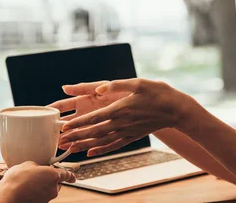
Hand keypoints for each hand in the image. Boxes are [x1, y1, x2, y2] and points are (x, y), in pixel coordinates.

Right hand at [0, 161, 75, 202]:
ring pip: (48, 191)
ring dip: (42, 187)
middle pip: (57, 184)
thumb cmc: (16, 180)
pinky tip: (25, 191)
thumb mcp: (28, 165)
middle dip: (50, 180)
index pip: (66, 174)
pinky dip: (36, 194)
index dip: (70, 175)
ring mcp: (47, 198)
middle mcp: (53, 188)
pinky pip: (41, 197)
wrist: (7, 197)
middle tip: (38, 176)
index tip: (73, 178)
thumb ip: (38, 166)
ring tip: (27, 184)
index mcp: (53, 175)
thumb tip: (38, 169)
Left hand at [58, 79, 196, 156]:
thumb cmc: (158, 93)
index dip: (78, 123)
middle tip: (60, 141)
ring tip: (69, 148)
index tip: (65, 127)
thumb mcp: (138, 83)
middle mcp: (122, 122)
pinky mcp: (132, 135)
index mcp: (120, 108)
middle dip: (76, 136)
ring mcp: (127, 131)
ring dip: (84, 145)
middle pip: (94, 132)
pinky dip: (101, 150)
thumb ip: (116, 85)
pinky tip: (91, 152)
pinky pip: (114, 145)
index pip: (94, 118)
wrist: (176, 109)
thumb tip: (99, 88)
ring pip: (102, 140)